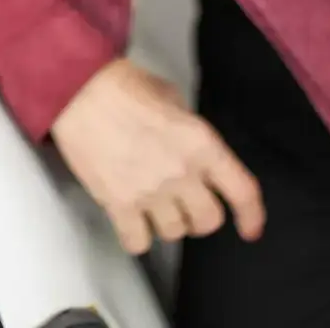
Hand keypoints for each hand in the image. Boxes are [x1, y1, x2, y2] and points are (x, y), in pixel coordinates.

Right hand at [49, 59, 265, 253]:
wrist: (78, 90)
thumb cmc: (124, 86)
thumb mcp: (173, 98)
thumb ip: (190, 131)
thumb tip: (192, 151)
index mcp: (202, 143)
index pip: (243, 191)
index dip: (251, 215)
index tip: (249, 228)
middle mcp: (182, 172)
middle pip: (208, 221)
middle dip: (199, 215)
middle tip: (184, 203)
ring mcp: (150, 192)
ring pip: (174, 233)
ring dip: (166, 223)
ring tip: (151, 204)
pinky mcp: (119, 204)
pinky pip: (139, 243)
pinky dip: (137, 236)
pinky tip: (131, 220)